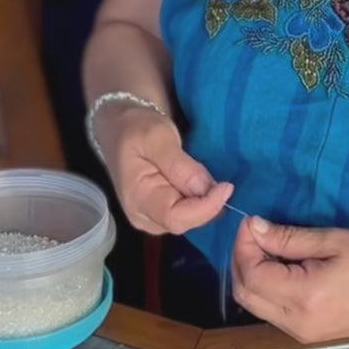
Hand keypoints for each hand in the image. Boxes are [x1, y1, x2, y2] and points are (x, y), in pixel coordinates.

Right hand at [95, 104, 232, 236]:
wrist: (121, 127)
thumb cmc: (136, 128)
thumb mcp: (158, 137)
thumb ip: (180, 166)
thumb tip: (208, 189)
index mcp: (137, 198)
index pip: (176, 217)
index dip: (205, 207)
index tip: (227, 187)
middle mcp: (142, 216)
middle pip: (185, 222)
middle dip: (208, 204)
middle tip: (223, 180)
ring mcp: (151, 218)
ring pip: (189, 220)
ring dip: (206, 203)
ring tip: (213, 180)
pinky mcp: (160, 214)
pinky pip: (187, 215)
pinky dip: (201, 203)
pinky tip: (206, 187)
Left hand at [231, 217, 348, 343]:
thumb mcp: (334, 241)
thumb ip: (290, 238)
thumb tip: (254, 228)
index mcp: (303, 298)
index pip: (251, 275)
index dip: (243, 246)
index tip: (251, 222)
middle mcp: (296, 322)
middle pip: (244, 294)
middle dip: (241, 260)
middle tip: (254, 233)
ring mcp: (301, 333)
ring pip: (255, 305)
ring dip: (251, 274)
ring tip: (268, 247)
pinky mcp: (308, 334)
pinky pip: (271, 311)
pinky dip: (265, 288)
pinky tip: (281, 267)